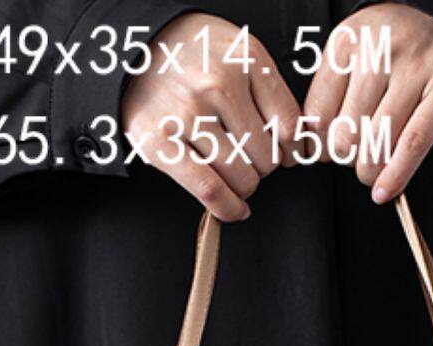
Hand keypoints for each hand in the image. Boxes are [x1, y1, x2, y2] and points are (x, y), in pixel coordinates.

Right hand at [120, 14, 300, 221]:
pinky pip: (209, 190)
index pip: (289, 126)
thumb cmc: (195, 57)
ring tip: (234, 174)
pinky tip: (235, 209)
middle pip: (267, 158)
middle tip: (247, 159)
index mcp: (244, 59)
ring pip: (242, 178)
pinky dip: (228, 208)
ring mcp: (188, 115)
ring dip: (244, 187)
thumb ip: (272, 92)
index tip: (283, 156)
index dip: (290, 151)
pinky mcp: (161, 142)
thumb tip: (296, 147)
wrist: (136, 50)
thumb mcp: (240, 53)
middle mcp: (217, 84)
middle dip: (262, 167)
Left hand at [299, 4, 432, 202]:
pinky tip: (386, 190)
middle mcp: (382, 50)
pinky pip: (414, 144)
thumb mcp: (352, 56)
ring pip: (378, 145)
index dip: (319, 147)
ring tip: (371, 170)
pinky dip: (397, 175)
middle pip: (347, 135)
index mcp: (349, 40)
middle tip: (356, 157)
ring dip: (370, 171)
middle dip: (347, 159)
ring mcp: (416, 68)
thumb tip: (315, 148)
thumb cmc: (394, 50)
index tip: (325, 154)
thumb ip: (330, 93)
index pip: (318, 114)